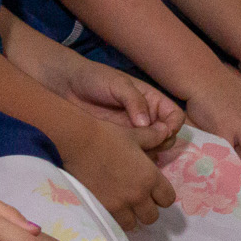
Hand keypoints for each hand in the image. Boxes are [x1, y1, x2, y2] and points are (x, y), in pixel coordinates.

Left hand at [44, 53, 183, 151]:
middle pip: (167, 138)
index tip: (161, 132)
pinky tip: (120, 158)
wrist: (65, 87)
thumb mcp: (117, 84)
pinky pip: (132, 157)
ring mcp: (132, 133)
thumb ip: (134, 100)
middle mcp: (145, 119)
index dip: (172, 126)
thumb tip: (146, 124)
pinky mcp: (118, 144)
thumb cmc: (94, 79)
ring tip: (130, 150)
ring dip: (147, 154)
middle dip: (161, 143)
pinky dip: (132, 161)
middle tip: (144, 143)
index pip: (175, 117)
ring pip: (151, 150)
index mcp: (151, 101)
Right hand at [54, 118, 176, 229]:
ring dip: (129, 216)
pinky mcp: (102, 208)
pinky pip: (114, 223)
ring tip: (121, 204)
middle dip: (146, 209)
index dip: (162, 196)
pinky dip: (114, 217)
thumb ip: (153, 137)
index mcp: (149, 177)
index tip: (153, 191)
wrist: (78, 142)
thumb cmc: (107, 136)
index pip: (168, 199)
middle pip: (152, 217)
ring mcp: (119, 204)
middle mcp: (138, 195)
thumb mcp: (134, 135)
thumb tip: (167, 131)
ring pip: (133, 224)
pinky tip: (108, 206)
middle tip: (136, 198)